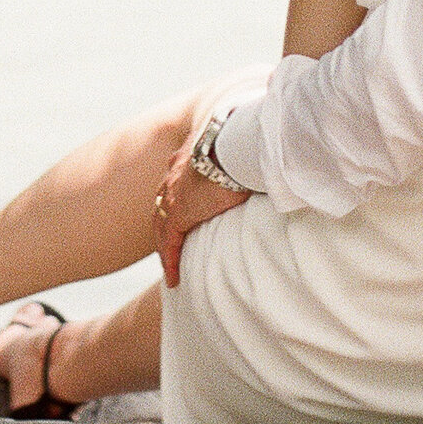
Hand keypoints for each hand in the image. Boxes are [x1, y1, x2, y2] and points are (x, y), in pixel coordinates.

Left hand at [153, 133, 248, 285]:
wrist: (234, 144)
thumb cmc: (243, 143)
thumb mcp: (237, 151)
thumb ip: (240, 160)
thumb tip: (260, 162)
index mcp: (187, 157)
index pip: (175, 184)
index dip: (176, 202)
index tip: (181, 215)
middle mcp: (174, 174)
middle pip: (162, 207)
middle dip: (165, 227)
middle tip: (169, 247)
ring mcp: (172, 195)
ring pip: (162, 228)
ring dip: (165, 248)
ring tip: (171, 268)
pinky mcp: (178, 214)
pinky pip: (169, 244)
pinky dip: (170, 262)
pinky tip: (173, 280)